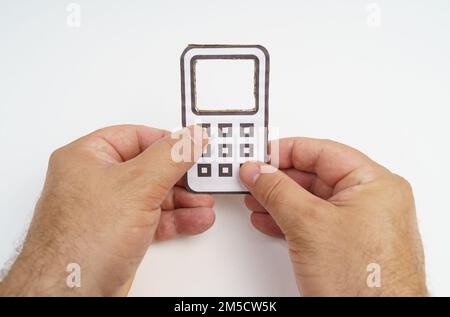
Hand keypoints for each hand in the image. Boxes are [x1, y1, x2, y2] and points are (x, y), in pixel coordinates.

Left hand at [0, 125, 212, 295]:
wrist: (71, 294)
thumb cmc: (81, 242)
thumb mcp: (137, 186)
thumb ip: (170, 157)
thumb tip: (192, 137)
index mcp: (88, 157)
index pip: (135, 136)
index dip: (166, 141)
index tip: (192, 146)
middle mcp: (96, 180)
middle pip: (148, 167)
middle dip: (180, 176)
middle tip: (202, 176)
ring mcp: (108, 209)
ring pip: (153, 195)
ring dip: (183, 200)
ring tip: (203, 202)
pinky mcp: (119, 233)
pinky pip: (153, 218)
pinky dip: (176, 219)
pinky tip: (195, 219)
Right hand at [240, 137, 425, 295]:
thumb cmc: (366, 284)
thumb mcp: (309, 224)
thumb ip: (278, 191)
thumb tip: (257, 171)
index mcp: (374, 183)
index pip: (322, 152)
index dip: (287, 151)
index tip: (260, 155)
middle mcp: (371, 200)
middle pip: (315, 175)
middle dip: (279, 178)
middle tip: (252, 177)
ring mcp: (360, 223)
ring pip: (311, 200)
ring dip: (279, 199)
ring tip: (255, 198)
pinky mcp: (348, 244)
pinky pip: (314, 221)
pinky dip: (289, 219)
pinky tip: (268, 219)